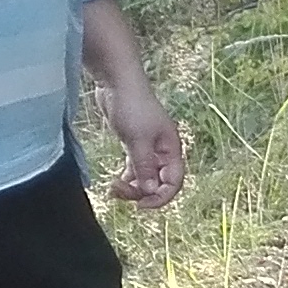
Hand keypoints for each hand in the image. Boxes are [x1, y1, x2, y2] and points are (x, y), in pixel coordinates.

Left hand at [103, 79, 188, 207]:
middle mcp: (163, 151)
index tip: (141, 205)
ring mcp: (148, 148)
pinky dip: (127, 178)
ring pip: (145, 178)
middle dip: (141, 192)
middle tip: (119, 192)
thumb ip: (144, 166)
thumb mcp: (138, 140)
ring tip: (113, 188)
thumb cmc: (132, 106)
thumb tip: (151, 191)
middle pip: (159, 183)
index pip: (174, 182)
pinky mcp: (134, 145)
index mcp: (171, 149)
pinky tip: (115, 182)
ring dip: (132, 187)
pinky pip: (135, 170)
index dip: (160, 197)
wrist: (117, 82)